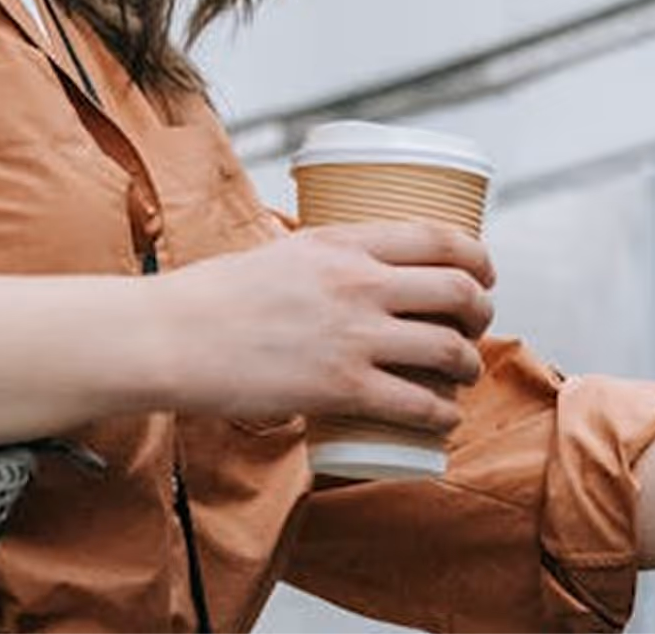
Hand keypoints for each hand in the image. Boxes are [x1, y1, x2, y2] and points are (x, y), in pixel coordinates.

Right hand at [157, 221, 494, 432]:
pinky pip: (418, 404)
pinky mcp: (341, 388)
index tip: (483, 273)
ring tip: (463, 373)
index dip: (477, 256)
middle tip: (476, 325)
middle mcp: (358, 283)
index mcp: (342, 242)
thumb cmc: (213, 296)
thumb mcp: (278, 251)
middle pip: (458, 290)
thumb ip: (321, 257)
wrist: (172, 337)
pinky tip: (442, 418)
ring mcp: (353, 337)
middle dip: (481, 310)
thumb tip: (347, 266)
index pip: (438, 236)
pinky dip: (443, 414)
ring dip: (469, 365)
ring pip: (449, 349)